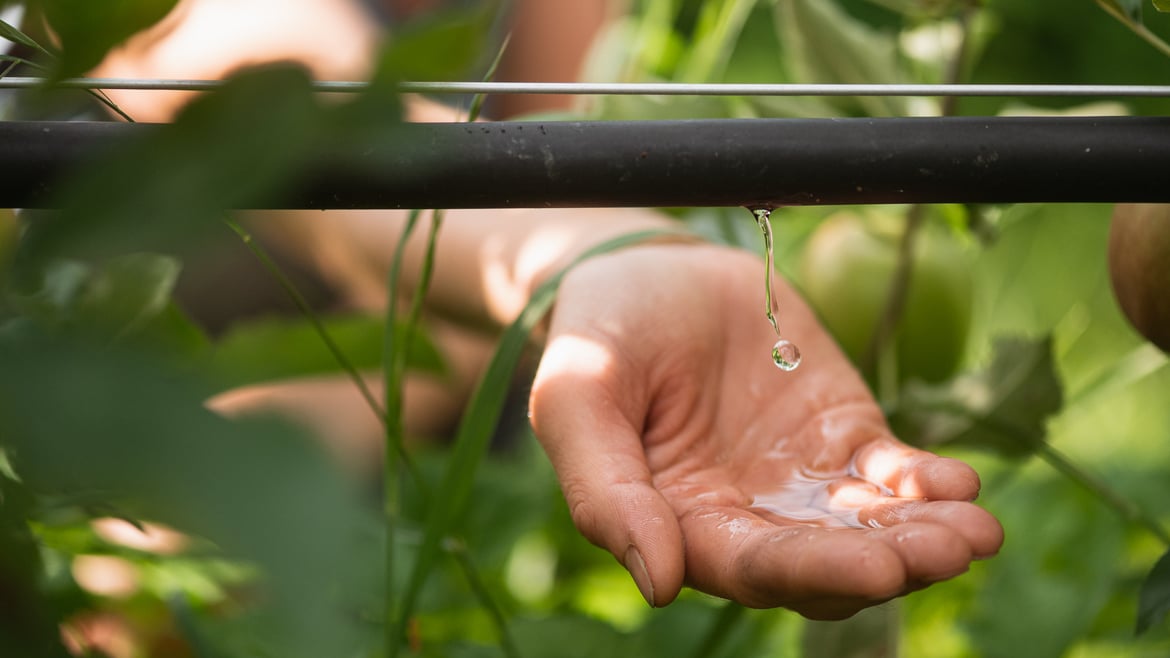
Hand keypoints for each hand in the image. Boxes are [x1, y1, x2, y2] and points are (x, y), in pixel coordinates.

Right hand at [528, 242, 1002, 618]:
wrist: (647, 268)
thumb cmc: (596, 335)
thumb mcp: (576, 400)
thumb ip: (605, 492)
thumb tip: (659, 584)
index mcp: (683, 523)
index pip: (753, 567)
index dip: (815, 570)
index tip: (877, 567)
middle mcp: (749, 516)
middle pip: (828, 560)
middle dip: (891, 560)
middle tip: (946, 550)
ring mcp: (802, 478)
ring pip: (872, 524)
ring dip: (925, 533)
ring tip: (975, 529)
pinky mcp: (842, 433)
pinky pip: (894, 471)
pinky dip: (930, 483)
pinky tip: (961, 485)